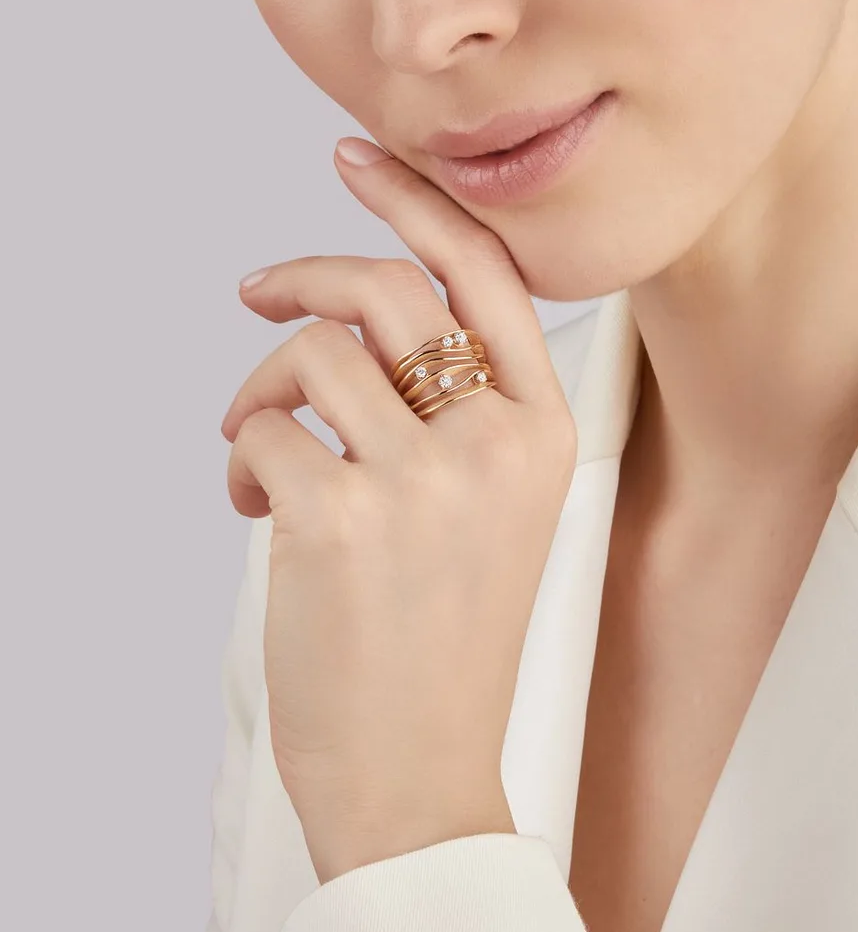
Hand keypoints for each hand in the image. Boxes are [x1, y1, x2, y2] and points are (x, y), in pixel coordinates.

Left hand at [219, 138, 577, 883]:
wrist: (422, 770)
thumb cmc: (446, 640)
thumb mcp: (489, 511)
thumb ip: (450, 411)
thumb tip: (354, 322)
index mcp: (544, 434)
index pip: (487, 275)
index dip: (417, 205)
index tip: (358, 161)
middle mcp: (496, 443)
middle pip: (383, 288)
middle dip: (300, 273)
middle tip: (254, 293)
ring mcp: (423, 480)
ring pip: (308, 352)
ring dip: (260, 391)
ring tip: (258, 453)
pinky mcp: (341, 519)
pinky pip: (259, 429)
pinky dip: (240, 458)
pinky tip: (258, 509)